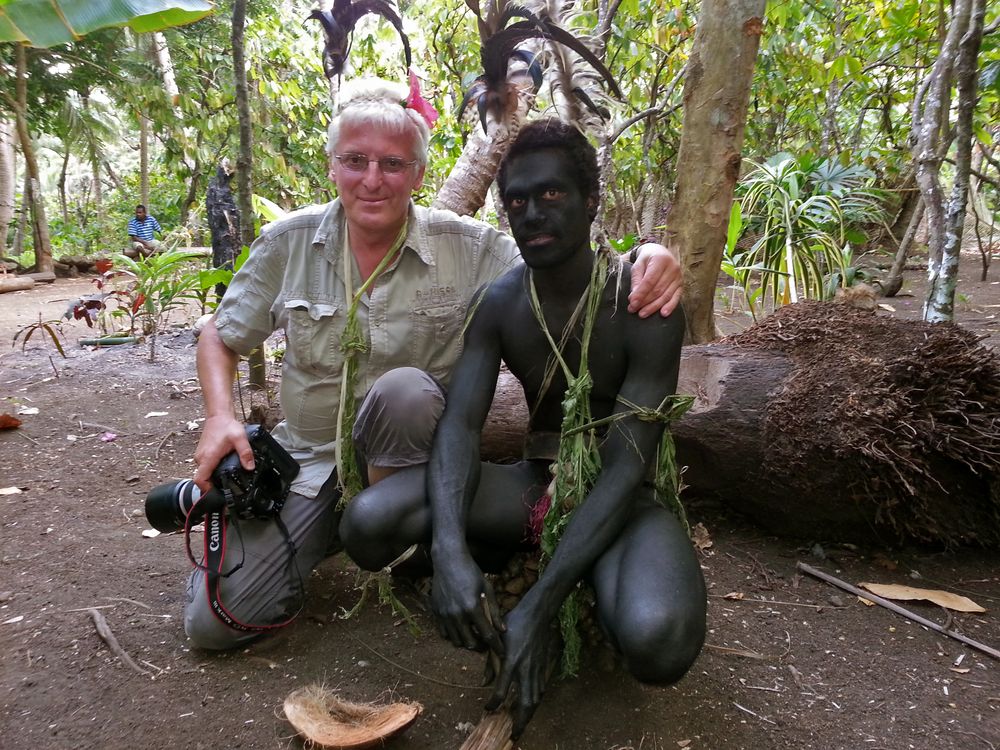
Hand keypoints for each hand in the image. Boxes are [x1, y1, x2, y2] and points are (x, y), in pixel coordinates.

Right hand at [193, 415, 253, 491]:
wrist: (218, 415)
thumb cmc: (227, 426)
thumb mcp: (240, 438)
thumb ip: (246, 453)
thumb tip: (250, 467)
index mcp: (208, 457)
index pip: (200, 480)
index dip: (206, 490)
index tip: (217, 494)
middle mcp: (201, 458)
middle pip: (202, 478)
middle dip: (213, 486)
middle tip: (226, 489)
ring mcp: (200, 455)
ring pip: (203, 473)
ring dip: (212, 477)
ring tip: (226, 480)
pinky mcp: (203, 453)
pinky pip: (205, 467)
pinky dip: (212, 470)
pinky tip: (223, 469)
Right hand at [430, 552, 503, 654]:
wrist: (448, 560)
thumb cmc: (471, 572)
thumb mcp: (488, 588)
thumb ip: (494, 610)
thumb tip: (502, 629)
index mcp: (472, 608)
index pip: (487, 635)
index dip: (496, 646)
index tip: (502, 653)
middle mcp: (457, 614)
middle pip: (470, 643)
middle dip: (481, 646)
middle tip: (486, 643)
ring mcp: (444, 614)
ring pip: (456, 641)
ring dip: (466, 641)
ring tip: (473, 635)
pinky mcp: (436, 612)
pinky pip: (444, 633)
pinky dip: (453, 634)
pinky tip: (460, 627)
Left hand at [484, 604, 554, 738]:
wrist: (537, 614)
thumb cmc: (514, 624)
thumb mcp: (497, 640)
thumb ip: (490, 663)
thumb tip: (484, 683)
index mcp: (511, 661)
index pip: (500, 690)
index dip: (493, 703)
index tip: (488, 709)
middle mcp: (525, 669)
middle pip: (526, 703)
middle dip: (520, 721)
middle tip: (514, 734)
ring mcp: (537, 669)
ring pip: (536, 699)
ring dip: (529, 714)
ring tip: (521, 724)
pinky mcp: (543, 667)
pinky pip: (540, 689)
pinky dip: (535, 701)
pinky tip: (530, 705)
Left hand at [628, 242, 681, 317]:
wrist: (660, 253)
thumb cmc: (646, 259)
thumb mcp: (638, 265)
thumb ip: (636, 280)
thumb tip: (634, 297)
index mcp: (660, 260)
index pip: (650, 280)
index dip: (641, 293)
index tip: (632, 303)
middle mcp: (672, 268)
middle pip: (658, 289)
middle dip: (645, 302)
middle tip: (633, 309)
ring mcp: (678, 277)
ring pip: (666, 295)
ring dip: (654, 307)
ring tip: (642, 314)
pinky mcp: (681, 284)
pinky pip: (676, 297)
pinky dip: (670, 306)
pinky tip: (663, 314)